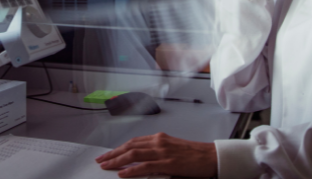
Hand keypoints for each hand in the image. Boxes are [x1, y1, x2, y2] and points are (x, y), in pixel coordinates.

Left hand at [95, 133, 216, 177]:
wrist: (211, 157)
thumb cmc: (194, 155)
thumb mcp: (172, 150)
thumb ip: (157, 152)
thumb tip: (141, 161)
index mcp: (159, 138)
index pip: (133, 142)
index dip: (118, 148)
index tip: (108, 154)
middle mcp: (158, 142)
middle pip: (129, 147)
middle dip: (113, 154)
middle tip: (100, 160)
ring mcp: (162, 152)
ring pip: (134, 154)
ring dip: (117, 161)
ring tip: (105, 166)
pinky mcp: (168, 163)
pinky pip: (145, 166)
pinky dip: (132, 170)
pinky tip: (122, 173)